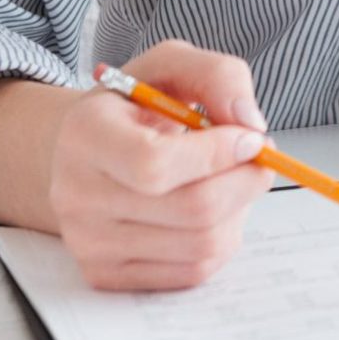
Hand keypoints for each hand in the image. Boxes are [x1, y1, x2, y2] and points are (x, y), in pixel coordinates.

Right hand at [48, 39, 276, 290]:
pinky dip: (222, 239)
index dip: (217, 154)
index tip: (251, 137)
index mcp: (86, 135)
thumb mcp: (172, 64)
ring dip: (238, 210)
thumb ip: (218, 76)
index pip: (154, 164)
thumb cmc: (134, 106)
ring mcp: (89, 243)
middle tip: (261, 158)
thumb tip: (251, 124)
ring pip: (201, 245)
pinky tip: (214, 208)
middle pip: (190, 210)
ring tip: (231, 178)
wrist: (87, 151)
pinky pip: (193, 272)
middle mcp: (77, 195)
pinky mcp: (107, 275)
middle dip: (245, 181)